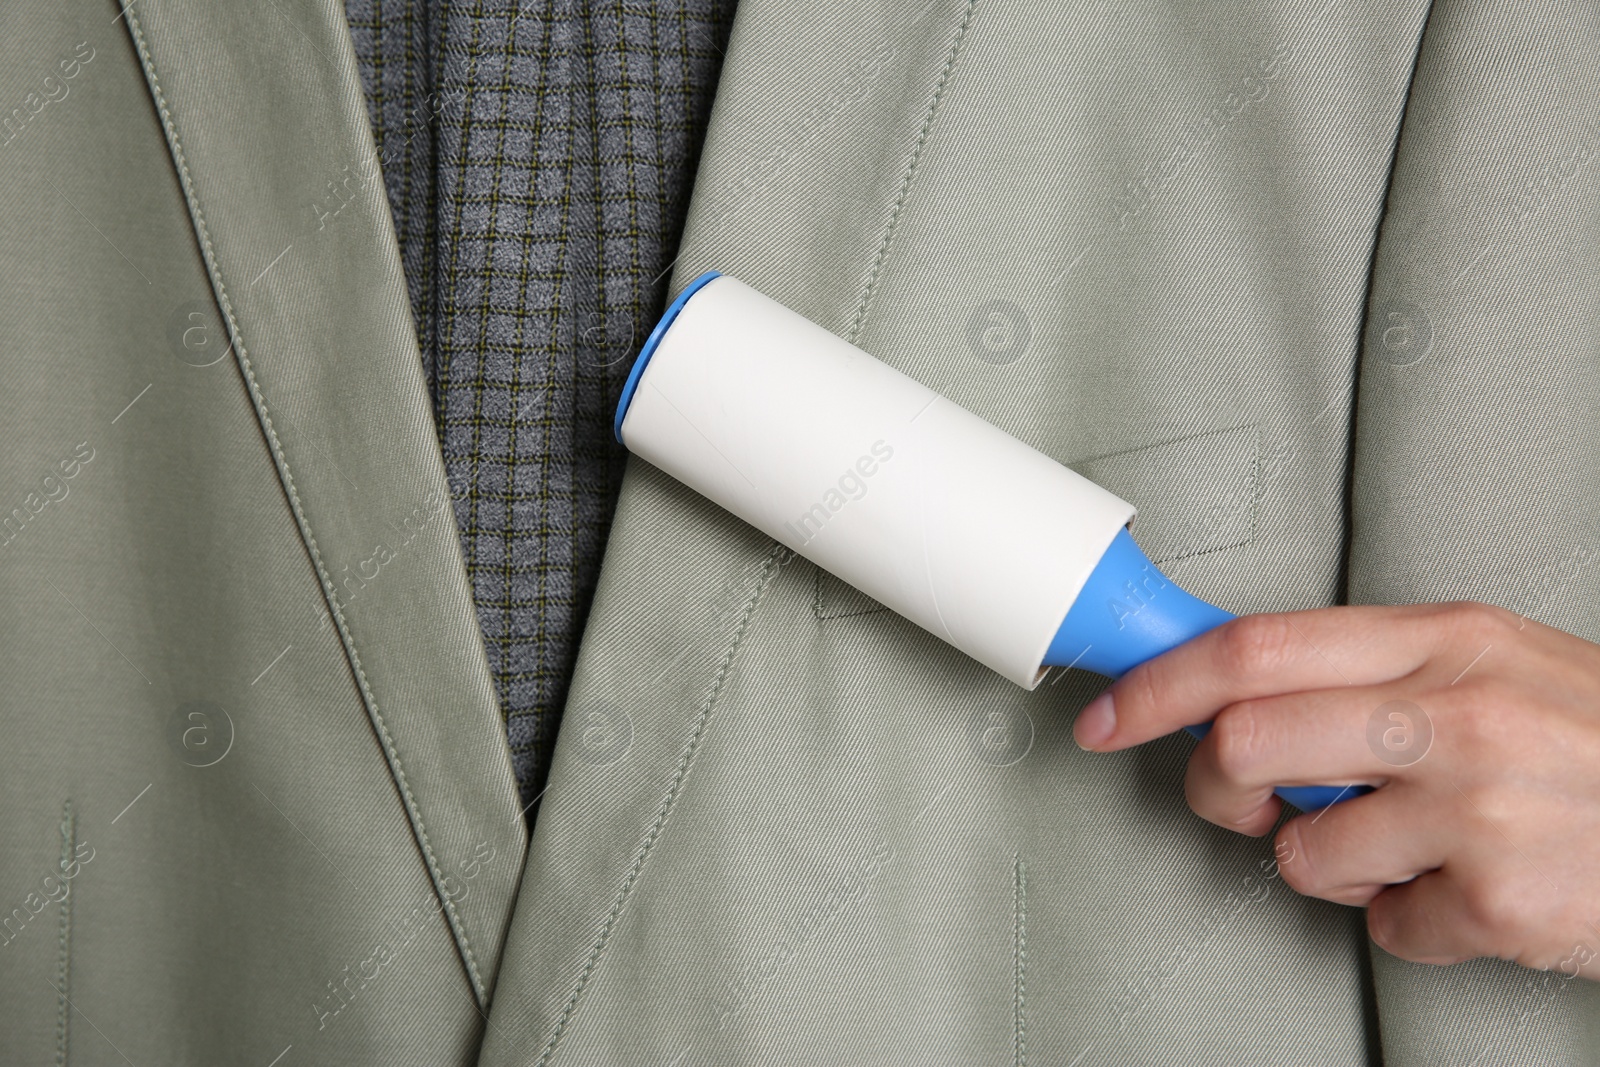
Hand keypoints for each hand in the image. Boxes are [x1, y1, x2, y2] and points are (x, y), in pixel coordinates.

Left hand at [1072, 600, 1599, 975]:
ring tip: (1400, 845)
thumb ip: (1365, 668)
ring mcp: (1478, 809)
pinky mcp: (1500, 901)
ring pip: (1298, 848)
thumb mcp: (1489, 663)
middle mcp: (1455, 713)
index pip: (1253, 647)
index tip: (1110, 712)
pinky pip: (1382, 926)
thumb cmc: (1594, 740)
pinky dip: (1405, 920)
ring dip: (1324, 862)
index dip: (1157, 681)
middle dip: (1215, 784)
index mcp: (1442, 638)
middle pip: (1245, 742)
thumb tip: (1231, 685)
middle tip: (1246, 797)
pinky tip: (1461, 888)